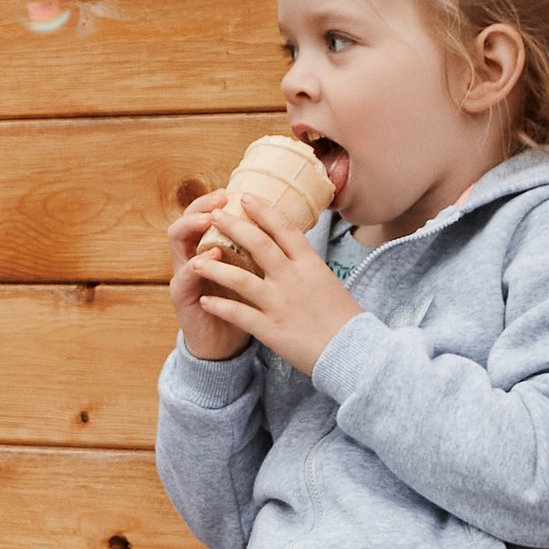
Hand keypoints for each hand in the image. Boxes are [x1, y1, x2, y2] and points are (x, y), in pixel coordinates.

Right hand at [167, 195, 249, 359]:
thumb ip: (261, 252)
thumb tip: (290, 225)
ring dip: (192, 227)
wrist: (229, 346)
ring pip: (177, 240)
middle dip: (201, 205)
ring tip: (210, 221)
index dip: (218, 199)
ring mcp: (184, 274)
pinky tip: (210, 259)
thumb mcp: (256, 274)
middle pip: (188, 217)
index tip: (238, 191)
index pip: (208, 213)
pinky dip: (194, 266)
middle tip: (220, 200)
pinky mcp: (182, 297)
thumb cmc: (245, 307)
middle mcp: (193, 254)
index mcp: (212, 246)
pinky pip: (181, 277)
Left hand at [193, 191, 360, 376]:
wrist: (354, 351)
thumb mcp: (328, 282)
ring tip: (195, 261)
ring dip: (214, 268)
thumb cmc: (345, 319)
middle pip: (258, 244)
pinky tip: (205, 300)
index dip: (263, 211)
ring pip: (240, 279)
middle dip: (233, 227)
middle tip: (214, 215)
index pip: (284, 229)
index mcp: (310, 265)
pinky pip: (239, 314)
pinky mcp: (271, 329)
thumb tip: (293, 250)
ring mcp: (280, 303)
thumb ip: (307, 266)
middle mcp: (293, 279)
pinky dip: (219, 306)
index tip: (246, 197)